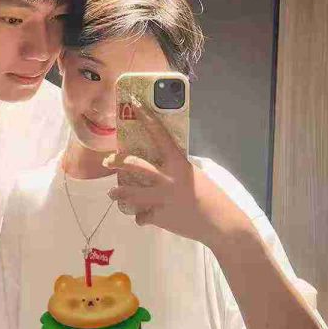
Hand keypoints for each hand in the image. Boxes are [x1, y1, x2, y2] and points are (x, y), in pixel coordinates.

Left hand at [104, 98, 247, 249]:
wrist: (220, 224)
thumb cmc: (210, 197)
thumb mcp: (193, 175)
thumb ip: (175, 169)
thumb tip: (161, 165)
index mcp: (179, 163)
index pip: (160, 135)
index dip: (147, 119)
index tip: (134, 105)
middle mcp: (168, 178)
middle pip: (135, 165)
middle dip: (118, 161)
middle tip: (107, 161)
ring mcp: (161, 198)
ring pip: (130, 194)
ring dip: (118, 194)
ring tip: (112, 193)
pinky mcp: (158, 217)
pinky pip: (141, 216)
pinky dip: (142, 217)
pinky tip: (145, 217)